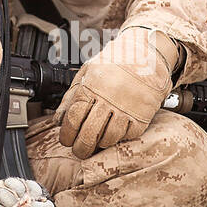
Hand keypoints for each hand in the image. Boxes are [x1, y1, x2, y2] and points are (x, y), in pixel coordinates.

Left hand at [54, 27, 178, 158]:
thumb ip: (71, 95)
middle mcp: (109, 98)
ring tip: (96, 142)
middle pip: (88, 133)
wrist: (148, 56)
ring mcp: (127, 108)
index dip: (67, 134)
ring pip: (108, 138)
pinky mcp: (142, 115)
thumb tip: (58, 119)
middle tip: (78, 150)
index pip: (73, 118)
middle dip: (80, 147)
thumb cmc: (116, 62)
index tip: (66, 140)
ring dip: (99, 144)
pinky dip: (119, 139)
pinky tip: (114, 133)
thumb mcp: (88, 71)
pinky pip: (127, 136)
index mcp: (92, 86)